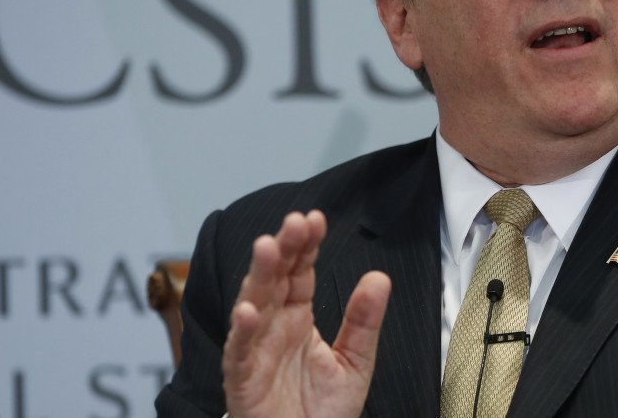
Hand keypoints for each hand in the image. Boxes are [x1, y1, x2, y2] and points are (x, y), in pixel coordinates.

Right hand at [222, 210, 390, 417]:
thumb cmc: (321, 411)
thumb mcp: (355, 362)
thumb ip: (363, 321)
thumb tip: (379, 277)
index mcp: (297, 318)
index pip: (298, 272)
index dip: (305, 245)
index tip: (315, 219)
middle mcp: (272, 328)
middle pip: (273, 279)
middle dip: (282, 248)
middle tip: (295, 222)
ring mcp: (254, 350)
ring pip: (252, 305)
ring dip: (257, 276)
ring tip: (267, 247)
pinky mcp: (242, 379)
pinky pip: (238, 352)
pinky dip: (241, 331)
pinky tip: (248, 311)